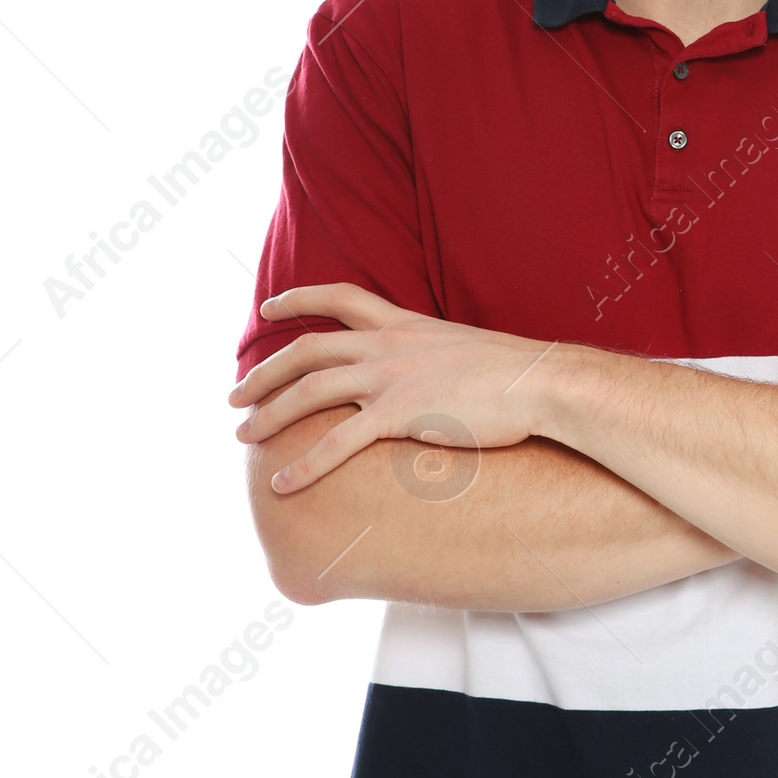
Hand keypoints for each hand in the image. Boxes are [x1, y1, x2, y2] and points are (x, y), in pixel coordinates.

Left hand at [227, 283, 554, 492]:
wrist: (542, 382)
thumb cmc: (517, 374)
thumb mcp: (468, 350)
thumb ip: (437, 356)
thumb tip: (435, 374)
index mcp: (406, 324)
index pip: (341, 296)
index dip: (299, 299)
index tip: (270, 308)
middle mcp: (390, 344)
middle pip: (308, 348)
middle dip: (265, 371)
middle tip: (235, 395)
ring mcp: (392, 377)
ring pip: (311, 390)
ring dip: (270, 413)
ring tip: (242, 434)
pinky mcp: (401, 414)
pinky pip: (338, 441)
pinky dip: (304, 463)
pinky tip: (282, 482)